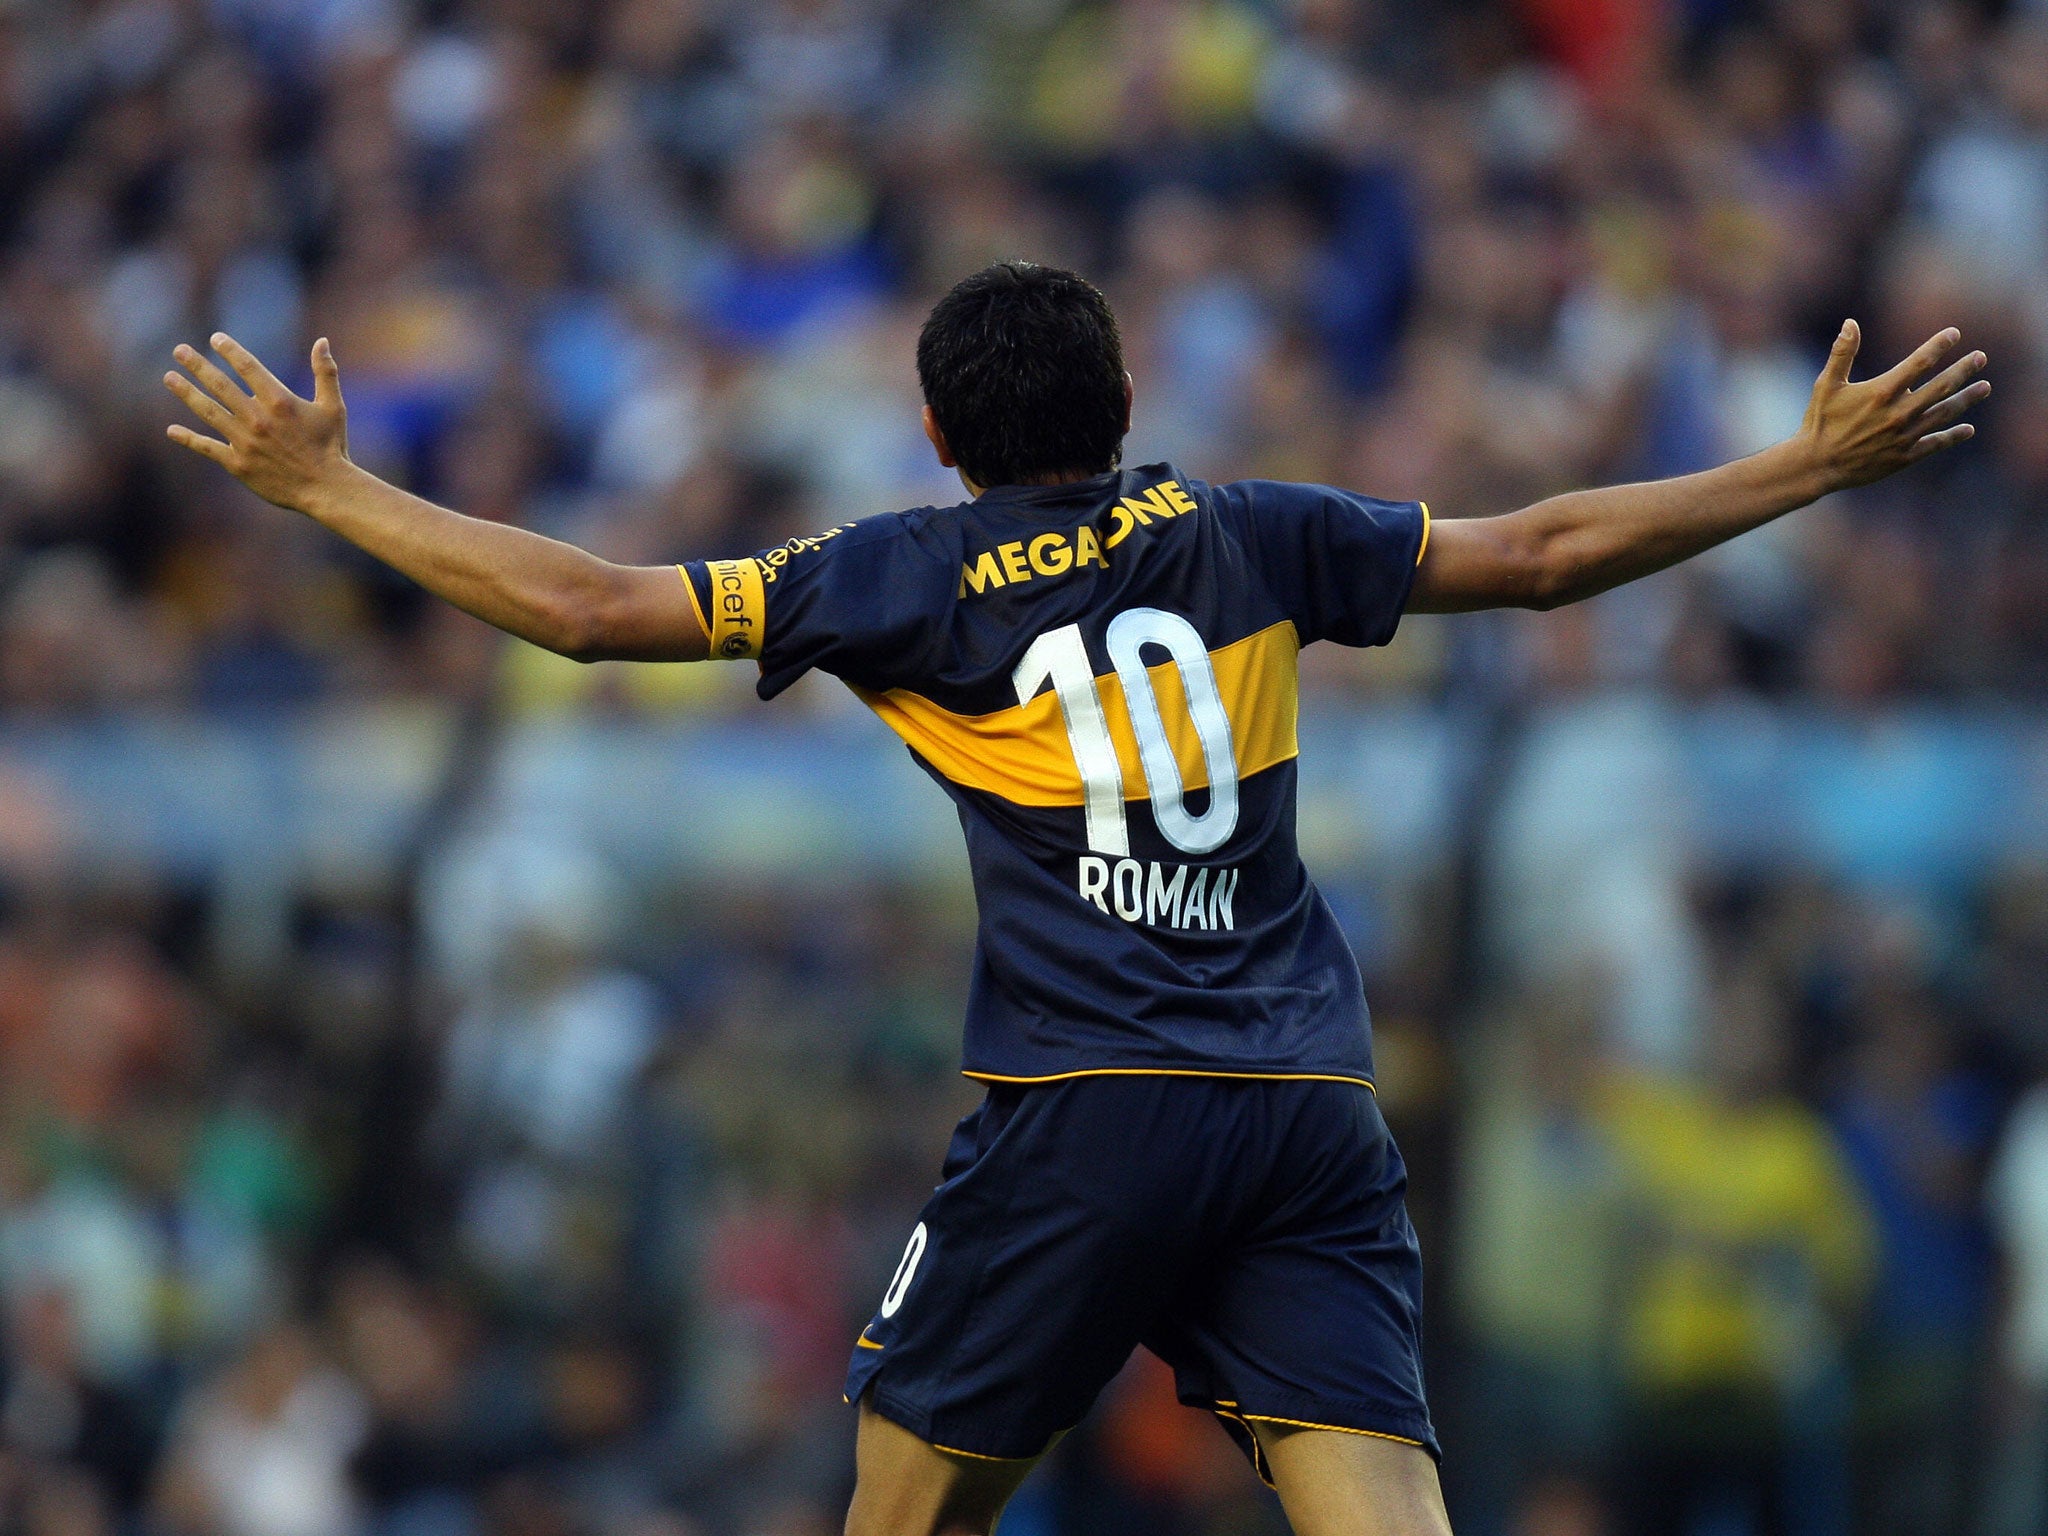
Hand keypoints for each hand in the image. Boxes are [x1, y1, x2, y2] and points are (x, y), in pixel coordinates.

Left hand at [164, 334, 350, 511]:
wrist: (326, 489)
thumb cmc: (332, 446)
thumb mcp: (333, 407)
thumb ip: (326, 372)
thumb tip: (322, 341)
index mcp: (280, 401)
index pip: (247, 367)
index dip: (230, 350)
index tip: (215, 338)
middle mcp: (258, 418)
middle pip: (220, 385)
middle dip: (197, 365)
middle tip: (179, 350)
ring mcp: (245, 442)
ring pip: (209, 411)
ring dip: (186, 392)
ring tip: (169, 377)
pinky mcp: (238, 464)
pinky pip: (207, 448)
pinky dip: (188, 439)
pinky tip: (171, 430)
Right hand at [1796, 320, 1988, 492]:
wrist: (1816, 466)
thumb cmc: (1819, 423)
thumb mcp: (1826, 385)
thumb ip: (1842, 353)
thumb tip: (1851, 323)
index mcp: (1882, 392)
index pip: (1920, 362)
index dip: (1939, 345)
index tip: (1954, 333)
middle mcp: (1899, 413)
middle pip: (1941, 386)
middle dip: (1963, 370)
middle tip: (1980, 357)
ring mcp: (1904, 436)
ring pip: (1945, 413)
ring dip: (1967, 399)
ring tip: (1985, 387)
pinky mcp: (1904, 457)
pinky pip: (1935, 444)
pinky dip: (1953, 436)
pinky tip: (1968, 428)